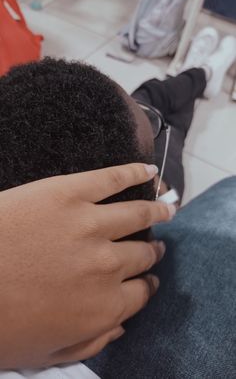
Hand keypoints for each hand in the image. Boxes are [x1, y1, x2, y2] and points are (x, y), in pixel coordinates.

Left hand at [0, 163, 174, 368]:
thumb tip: (120, 326)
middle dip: (152, 251)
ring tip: (167, 207)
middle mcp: (107, 265)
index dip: (148, 284)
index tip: (149, 277)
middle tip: (155, 246)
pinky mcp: (71, 193)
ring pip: (137, 214)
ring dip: (157, 210)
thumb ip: (91, 343)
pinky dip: (135, 173)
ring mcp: (91, 224)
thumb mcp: (45, 354)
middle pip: (142, 254)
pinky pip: (114, 179)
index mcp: (103, 306)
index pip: (142, 293)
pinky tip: (148, 171)